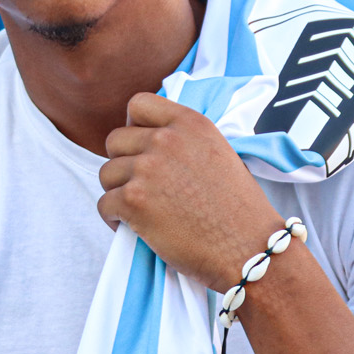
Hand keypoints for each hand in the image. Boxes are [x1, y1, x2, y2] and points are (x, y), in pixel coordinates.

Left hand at [98, 92, 285, 290]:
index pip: (139, 104)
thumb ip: (184, 141)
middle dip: (124, 164)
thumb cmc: (239, 210)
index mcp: (190, 123)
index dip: (134, 127)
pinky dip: (114, 219)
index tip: (141, 148)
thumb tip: (150, 141)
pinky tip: (134, 228)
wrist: (250, 250)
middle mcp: (166, 140)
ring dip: (118, 192)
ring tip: (141, 211)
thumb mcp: (219, 153)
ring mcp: (147, 169)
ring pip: (106, 174)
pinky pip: (104, 204)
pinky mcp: (133, 201)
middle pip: (115, 140)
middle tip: (142, 188)